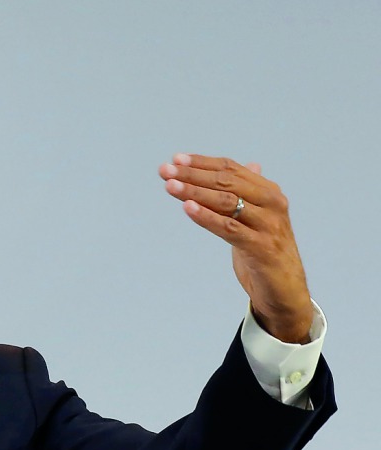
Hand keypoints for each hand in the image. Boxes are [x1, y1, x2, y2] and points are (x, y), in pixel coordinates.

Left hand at [160, 153, 312, 343]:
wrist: (285, 289)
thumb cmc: (264, 251)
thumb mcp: (254, 218)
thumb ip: (248, 193)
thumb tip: (250, 165)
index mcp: (269, 192)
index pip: (231, 169)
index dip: (202, 163)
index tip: (175, 160)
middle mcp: (272, 204)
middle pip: (226, 182)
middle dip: (193, 175)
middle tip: (164, 171)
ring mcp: (269, 225)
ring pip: (226, 201)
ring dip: (194, 192)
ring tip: (170, 186)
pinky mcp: (262, 248)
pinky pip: (229, 228)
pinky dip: (206, 217)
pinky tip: (187, 208)